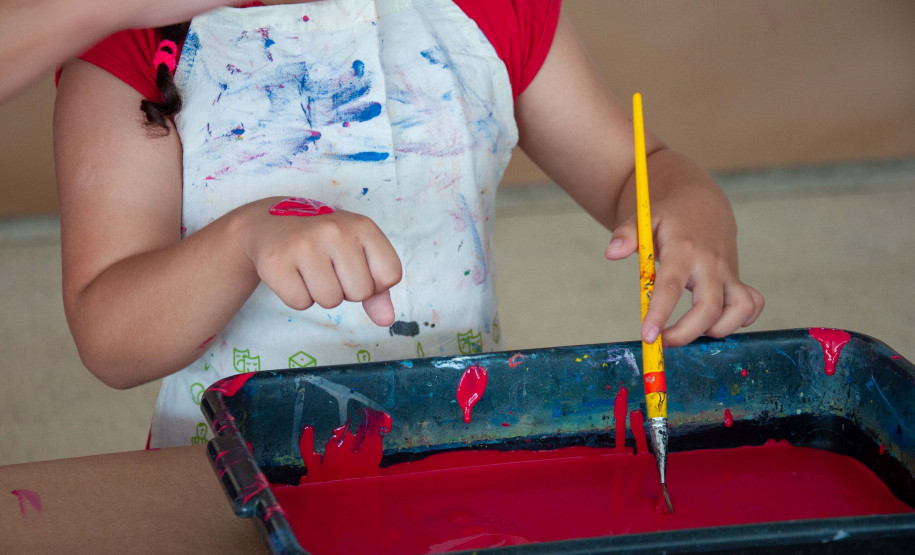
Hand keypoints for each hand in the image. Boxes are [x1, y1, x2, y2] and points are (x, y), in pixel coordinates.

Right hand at [236, 198, 401, 325]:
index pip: (391, 275)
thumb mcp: (357, 252)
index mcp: (362, 226)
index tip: (356, 269)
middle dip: (346, 290)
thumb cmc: (323, 242)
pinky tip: (292, 273)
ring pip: (330, 301)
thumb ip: (377, 287)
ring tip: (310, 270)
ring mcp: (304, 245)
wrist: (271, 224)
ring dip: (320, 295)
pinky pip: (300, 303)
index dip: (375, 283)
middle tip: (328, 269)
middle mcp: (335, 231)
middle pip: (361, 293)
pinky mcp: (276, 262)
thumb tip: (386, 320)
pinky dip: (297, 296)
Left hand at [605, 173, 763, 346]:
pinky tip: (715, 322)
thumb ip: (626, 235)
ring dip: (716, 330)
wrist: (701, 205)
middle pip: (709, 307)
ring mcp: (728, 272)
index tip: (648, 337)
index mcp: (682, 250)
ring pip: (739, 309)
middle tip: (662, 343)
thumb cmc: (668, 218)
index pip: (672, 286)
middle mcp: (710, 263)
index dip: (660, 313)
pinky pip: (752, 305)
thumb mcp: (644, 219)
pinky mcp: (737, 279)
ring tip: (689, 331)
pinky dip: (741, 320)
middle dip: (686, 333)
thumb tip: (611, 253)